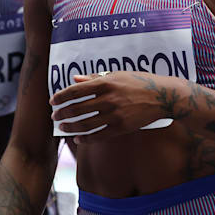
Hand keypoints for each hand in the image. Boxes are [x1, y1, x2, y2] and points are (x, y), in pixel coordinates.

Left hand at [49, 71, 176, 142]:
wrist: (162, 96)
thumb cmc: (139, 82)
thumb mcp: (117, 75)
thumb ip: (94, 78)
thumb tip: (74, 79)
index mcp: (106, 82)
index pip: (75, 91)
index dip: (61, 97)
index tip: (53, 101)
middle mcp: (108, 99)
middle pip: (76, 109)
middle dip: (62, 113)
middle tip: (54, 116)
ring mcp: (114, 115)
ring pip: (85, 124)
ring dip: (70, 127)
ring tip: (63, 127)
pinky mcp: (121, 128)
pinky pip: (98, 136)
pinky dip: (85, 138)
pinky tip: (78, 138)